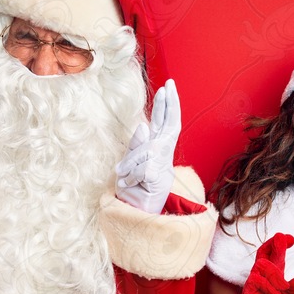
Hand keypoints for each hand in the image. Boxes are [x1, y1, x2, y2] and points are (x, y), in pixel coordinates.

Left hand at [115, 78, 179, 212]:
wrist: (138, 209)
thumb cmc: (134, 186)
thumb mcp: (129, 163)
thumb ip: (136, 145)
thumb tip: (143, 126)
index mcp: (156, 146)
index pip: (163, 121)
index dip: (166, 104)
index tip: (167, 86)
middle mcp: (162, 151)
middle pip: (170, 123)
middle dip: (169, 104)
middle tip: (170, 85)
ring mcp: (162, 162)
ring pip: (144, 151)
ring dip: (129, 165)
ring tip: (124, 176)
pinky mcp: (157, 174)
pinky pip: (137, 168)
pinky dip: (129, 177)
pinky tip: (130, 184)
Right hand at [238, 233, 293, 293]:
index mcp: (273, 276)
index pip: (274, 254)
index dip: (281, 244)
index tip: (291, 239)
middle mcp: (263, 276)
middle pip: (264, 252)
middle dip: (274, 243)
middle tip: (282, 238)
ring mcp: (254, 282)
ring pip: (261, 264)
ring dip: (275, 274)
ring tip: (283, 287)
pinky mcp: (248, 291)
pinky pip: (256, 279)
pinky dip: (269, 287)